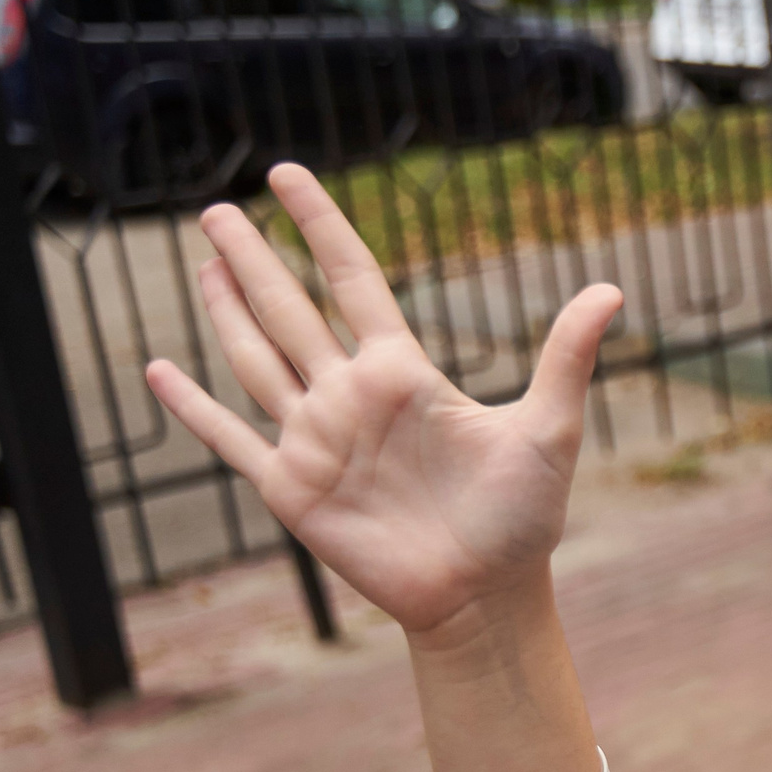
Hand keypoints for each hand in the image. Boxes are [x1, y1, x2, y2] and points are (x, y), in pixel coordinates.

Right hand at [144, 163, 623, 637]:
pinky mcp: (292, 488)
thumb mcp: (550, 430)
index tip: (286, 174)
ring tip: (205, 263)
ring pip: (256, 359)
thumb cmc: (522, 518)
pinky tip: (159, 370)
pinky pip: (229, 439)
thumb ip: (567, 357)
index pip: (352, 280)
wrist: (487, 596)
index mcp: (404, 373)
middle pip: (289, 310)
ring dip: (226, 312)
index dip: (320, 225)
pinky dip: (193, 407)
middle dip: (253, 259)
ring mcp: (317, 440)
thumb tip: (612, 288)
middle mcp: (352, 397)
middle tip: (217, 210)